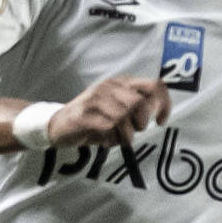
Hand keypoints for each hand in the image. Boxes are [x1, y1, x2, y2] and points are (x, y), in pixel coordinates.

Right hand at [49, 76, 172, 149]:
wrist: (57, 124)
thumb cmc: (93, 119)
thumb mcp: (118, 109)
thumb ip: (138, 108)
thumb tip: (159, 111)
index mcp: (121, 83)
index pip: (154, 86)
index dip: (164, 104)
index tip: (161, 122)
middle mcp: (109, 87)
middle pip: (141, 103)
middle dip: (141, 123)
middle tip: (131, 132)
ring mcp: (96, 99)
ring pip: (125, 117)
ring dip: (124, 135)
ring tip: (114, 137)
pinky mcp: (85, 114)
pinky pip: (108, 127)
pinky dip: (110, 139)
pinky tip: (103, 139)